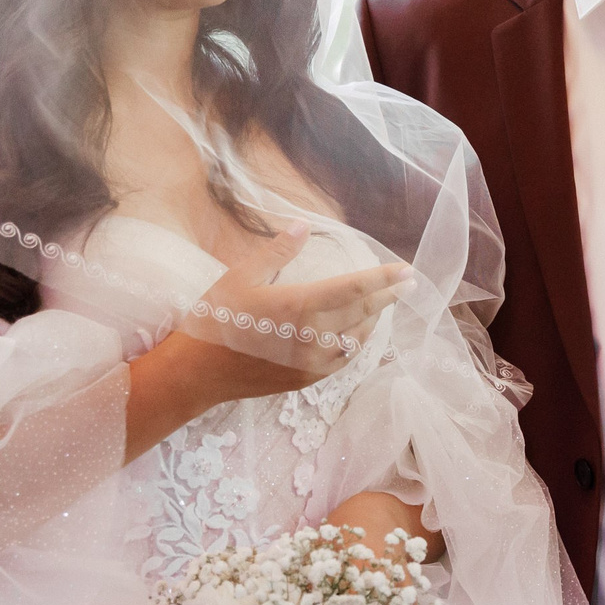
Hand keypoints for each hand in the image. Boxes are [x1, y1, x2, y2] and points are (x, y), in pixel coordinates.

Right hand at [159, 225, 412, 408]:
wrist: (195, 372)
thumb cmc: (215, 318)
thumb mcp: (241, 277)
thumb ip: (277, 252)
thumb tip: (302, 225)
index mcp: (300, 306)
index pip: (356, 288)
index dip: (384, 278)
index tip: (406, 270)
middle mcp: (313, 336)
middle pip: (364, 312)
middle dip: (389, 296)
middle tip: (409, 283)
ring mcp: (313, 361)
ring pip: (358, 337)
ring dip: (374, 319)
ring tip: (384, 303)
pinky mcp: (307, 379)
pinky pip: (344, 359)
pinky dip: (356, 342)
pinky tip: (358, 333)